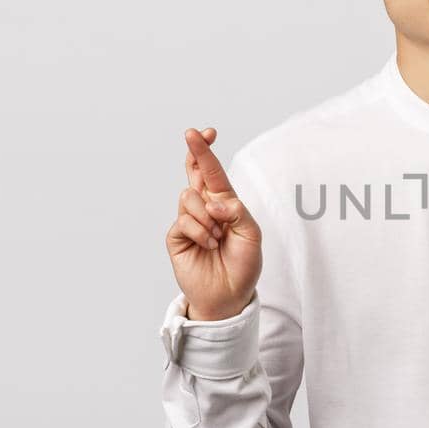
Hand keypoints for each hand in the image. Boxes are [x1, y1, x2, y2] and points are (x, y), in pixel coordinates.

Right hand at [165, 127, 262, 320]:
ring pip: (189, 196)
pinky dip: (200, 231)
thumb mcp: (252, 235)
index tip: (206, 132)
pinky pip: (183, 220)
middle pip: (194, 173)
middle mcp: (205, 208)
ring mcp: (189, 221)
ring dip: (207, 215)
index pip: (214, 172)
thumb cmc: (244, 265)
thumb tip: (213, 200)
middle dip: (195, 153)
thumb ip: (237, 212)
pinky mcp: (176, 236)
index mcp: (225, 204)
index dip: (207, 151)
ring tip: (218, 237)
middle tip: (193, 135)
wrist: (229, 295)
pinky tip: (208, 245)